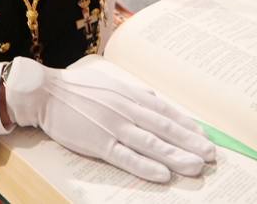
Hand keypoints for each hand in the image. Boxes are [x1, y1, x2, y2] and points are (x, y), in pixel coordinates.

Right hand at [4, 56, 214, 182]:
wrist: (44, 92)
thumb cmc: (76, 88)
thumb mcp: (108, 82)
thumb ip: (131, 92)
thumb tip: (153, 98)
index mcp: (129, 94)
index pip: (165, 111)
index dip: (188, 126)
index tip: (206, 138)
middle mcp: (125, 109)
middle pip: (164, 128)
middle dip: (190, 143)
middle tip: (212, 156)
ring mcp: (113, 127)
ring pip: (151, 144)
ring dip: (176, 156)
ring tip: (196, 167)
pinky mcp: (98, 143)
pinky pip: (126, 157)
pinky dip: (146, 167)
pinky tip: (162, 175)